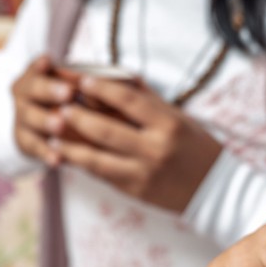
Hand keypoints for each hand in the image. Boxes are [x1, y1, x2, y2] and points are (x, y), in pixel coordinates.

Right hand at [11, 55, 76, 166]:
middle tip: (68, 93)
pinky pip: (34, 147)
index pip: (36, 66)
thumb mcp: (74, 84)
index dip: (41, 65)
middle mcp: (24, 93)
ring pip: (30, 118)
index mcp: (35, 74)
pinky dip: (45, 153)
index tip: (49, 62)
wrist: (43, 124)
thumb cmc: (69, 97)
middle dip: (49, 91)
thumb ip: (84, 82)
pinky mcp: (24, 141)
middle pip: (32, 89)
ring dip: (45, 121)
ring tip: (60, 125)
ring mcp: (21, 117)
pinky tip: (57, 159)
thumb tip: (108, 83)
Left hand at [52, 75, 222, 212]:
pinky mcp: (134, 191)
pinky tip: (64, 153)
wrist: (215, 189)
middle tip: (57, 105)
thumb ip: (146, 98)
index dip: (101, 89)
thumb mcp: (177, 116)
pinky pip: (100, 174)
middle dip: (76, 116)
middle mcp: (154, 149)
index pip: (128, 100)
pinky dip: (80, 162)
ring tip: (50, 131)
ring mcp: (142, 173)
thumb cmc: (196, 146)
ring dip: (69, 144)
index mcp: (168, 124)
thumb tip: (113, 75)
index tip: (81, 80)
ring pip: (96, 157)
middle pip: (105, 129)